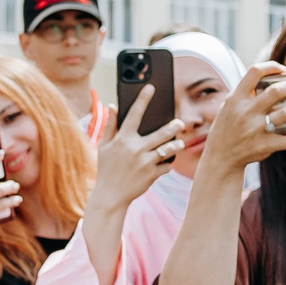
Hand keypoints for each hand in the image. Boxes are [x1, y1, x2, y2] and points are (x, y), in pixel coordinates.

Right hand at [89, 86, 187, 212]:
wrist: (110, 196)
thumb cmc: (106, 169)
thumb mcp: (104, 147)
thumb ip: (110, 126)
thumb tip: (112, 106)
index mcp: (122, 140)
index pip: (134, 114)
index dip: (143, 99)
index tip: (151, 87)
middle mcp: (136, 149)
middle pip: (160, 133)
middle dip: (173, 127)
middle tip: (181, 123)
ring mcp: (145, 163)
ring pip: (168, 150)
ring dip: (176, 145)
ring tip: (180, 143)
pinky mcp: (152, 175)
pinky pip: (166, 166)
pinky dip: (168, 163)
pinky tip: (168, 161)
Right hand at [196, 62, 285, 178]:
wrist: (220, 158)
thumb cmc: (227, 128)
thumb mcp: (229, 107)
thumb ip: (246, 94)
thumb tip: (274, 83)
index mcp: (236, 98)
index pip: (254, 72)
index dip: (271, 67)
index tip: (284, 69)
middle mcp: (246, 111)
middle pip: (276, 92)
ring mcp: (255, 129)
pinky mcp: (263, 145)